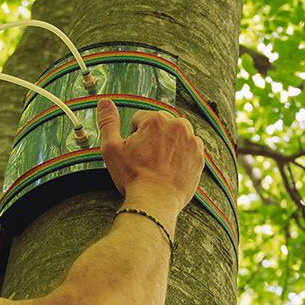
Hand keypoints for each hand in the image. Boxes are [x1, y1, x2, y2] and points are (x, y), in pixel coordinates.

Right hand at [96, 96, 204, 212]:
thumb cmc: (132, 176)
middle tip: (146, 160)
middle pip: (160, 125)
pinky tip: (171, 169)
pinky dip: (181, 156)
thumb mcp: (112, 148)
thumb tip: (104, 102)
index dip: (133, 137)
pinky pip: (189, 149)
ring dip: (168, 145)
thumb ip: (108, 122)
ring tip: (159, 165)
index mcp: (156, 119)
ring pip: (175, 135)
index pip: (140, 119)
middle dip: (152, 138)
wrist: (155, 202)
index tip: (135, 153)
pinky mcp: (200, 156)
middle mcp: (177, 125)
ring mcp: (192, 141)